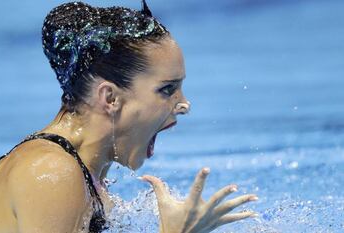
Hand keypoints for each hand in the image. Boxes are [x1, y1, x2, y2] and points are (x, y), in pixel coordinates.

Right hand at [141, 168, 257, 232]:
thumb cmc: (168, 219)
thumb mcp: (163, 203)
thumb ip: (156, 186)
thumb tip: (142, 176)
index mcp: (189, 206)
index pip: (196, 189)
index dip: (201, 179)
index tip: (206, 169)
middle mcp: (202, 213)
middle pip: (217, 202)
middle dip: (226, 194)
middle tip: (236, 187)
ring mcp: (211, 219)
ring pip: (229, 211)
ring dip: (242, 204)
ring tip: (255, 197)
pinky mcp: (215, 224)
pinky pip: (231, 220)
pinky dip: (243, 216)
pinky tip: (254, 213)